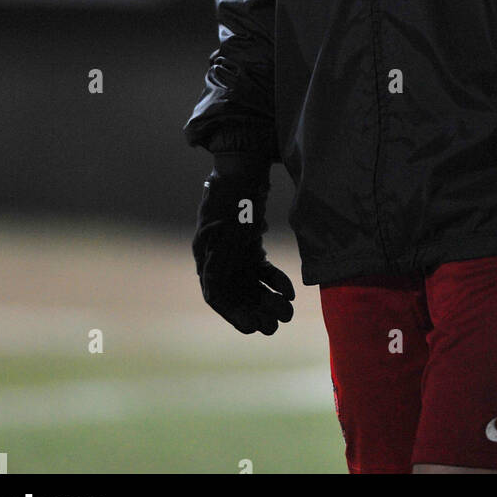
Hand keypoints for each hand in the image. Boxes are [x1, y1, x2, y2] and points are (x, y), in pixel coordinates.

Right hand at [192, 171, 294, 334]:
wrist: (242, 169)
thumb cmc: (232, 195)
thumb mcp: (227, 225)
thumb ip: (221, 254)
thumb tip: (212, 284)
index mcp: (206, 257)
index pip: (216, 294)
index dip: (233, 313)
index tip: (252, 326)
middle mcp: (219, 260)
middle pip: (236, 294)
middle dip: (256, 310)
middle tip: (275, 326)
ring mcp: (234, 255)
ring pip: (251, 286)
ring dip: (268, 299)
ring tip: (287, 313)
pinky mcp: (249, 248)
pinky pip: (262, 271)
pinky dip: (274, 281)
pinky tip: (290, 291)